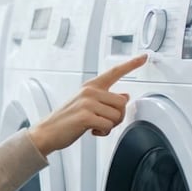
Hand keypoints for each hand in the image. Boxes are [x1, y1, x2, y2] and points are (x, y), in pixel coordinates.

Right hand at [28, 53, 146, 154]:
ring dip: (109, 126)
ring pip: (117, 116)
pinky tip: (92, 131)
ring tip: (95, 126)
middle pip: (122, 103)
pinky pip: (108, 126)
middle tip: (103, 122)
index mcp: (91, 86)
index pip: (114, 72)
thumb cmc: (67, 119)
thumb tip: (125, 96)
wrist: (47, 132)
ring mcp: (87, 103)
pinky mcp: (86, 116)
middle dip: (117, 117)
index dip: (131, 64)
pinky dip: (103, 132)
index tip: (144, 57)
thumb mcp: (86, 103)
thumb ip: (105, 98)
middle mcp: (90, 91)